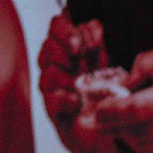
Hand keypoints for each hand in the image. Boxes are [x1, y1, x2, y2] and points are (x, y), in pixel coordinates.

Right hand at [38, 13, 111, 152]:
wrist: (103, 126)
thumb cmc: (99, 93)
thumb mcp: (103, 62)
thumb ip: (96, 41)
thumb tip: (92, 25)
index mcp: (65, 49)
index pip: (56, 26)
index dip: (67, 29)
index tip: (84, 41)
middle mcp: (55, 65)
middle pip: (48, 45)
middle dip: (66, 48)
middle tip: (80, 54)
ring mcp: (52, 88)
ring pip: (48, 72)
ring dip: (67, 75)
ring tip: (81, 83)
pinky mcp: (53, 111)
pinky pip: (51, 100)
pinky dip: (65, 98)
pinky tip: (76, 101)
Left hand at [87, 43, 152, 152]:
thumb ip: (142, 66)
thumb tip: (122, 81)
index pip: (132, 111)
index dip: (110, 112)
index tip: (94, 109)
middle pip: (133, 132)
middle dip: (111, 125)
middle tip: (95, 117)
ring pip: (142, 145)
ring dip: (125, 135)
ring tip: (114, 122)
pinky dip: (143, 141)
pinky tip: (139, 126)